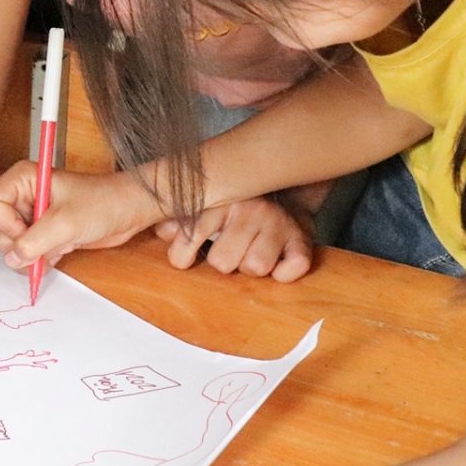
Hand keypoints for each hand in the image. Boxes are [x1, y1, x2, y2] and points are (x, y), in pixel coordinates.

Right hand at [0, 162, 166, 270]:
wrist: (129, 211)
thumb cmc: (103, 203)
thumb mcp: (66, 222)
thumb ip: (34, 241)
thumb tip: (12, 258)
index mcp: (22, 180)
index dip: (6, 224)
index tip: (30, 228)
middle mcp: (22, 196)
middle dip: (20, 244)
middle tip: (47, 241)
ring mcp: (32, 216)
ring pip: (10, 247)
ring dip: (32, 255)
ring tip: (57, 247)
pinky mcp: (42, 233)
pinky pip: (27, 255)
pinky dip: (40, 260)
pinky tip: (60, 252)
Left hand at [151, 195, 312, 281]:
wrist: (285, 192)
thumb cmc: (236, 208)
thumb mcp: (204, 207)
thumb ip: (178, 220)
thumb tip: (162, 231)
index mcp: (220, 199)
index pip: (192, 233)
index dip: (183, 252)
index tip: (184, 256)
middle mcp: (250, 208)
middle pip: (222, 262)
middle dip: (223, 262)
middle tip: (229, 250)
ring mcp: (277, 223)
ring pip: (255, 267)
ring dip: (250, 267)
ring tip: (251, 253)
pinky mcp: (302, 239)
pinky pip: (292, 268)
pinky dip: (284, 273)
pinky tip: (277, 263)